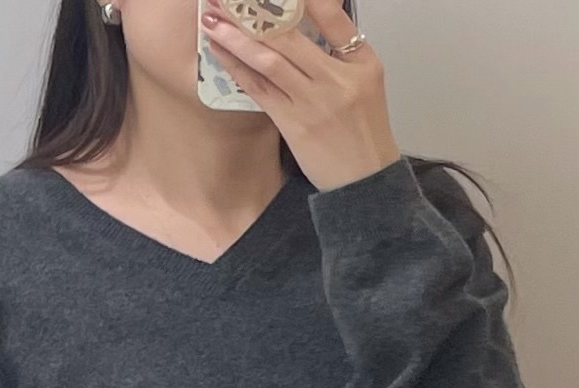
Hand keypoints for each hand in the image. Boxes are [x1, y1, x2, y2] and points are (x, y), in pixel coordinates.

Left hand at [199, 0, 399, 193]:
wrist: (364, 181)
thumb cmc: (363, 129)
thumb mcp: (365, 79)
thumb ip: (340, 47)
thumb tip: (307, 17)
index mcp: (360, 61)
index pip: (331, 15)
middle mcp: (336, 78)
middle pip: (290, 34)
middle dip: (254, 12)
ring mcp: (312, 102)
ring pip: (269, 60)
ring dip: (237, 38)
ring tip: (212, 20)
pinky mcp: (292, 124)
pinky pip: (260, 90)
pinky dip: (238, 68)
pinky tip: (220, 52)